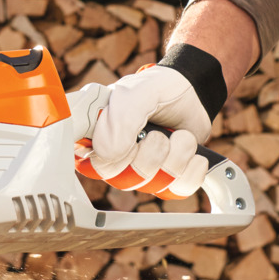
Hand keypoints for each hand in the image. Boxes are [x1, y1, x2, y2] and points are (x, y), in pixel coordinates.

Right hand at [74, 62, 214, 198]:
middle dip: (148, 156)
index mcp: (95, 134)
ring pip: (151, 185)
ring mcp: (139, 170)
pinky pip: (177, 191)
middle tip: (157, 134)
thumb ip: (120, 117)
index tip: (128, 145)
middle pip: (120, 179)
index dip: (104, 158)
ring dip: (174, 157)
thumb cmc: (158, 88)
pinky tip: (194, 154)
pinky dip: (191, 171)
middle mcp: (112, 156)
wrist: (193, 92)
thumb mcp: (136, 93)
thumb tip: (107, 153)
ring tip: (180, 136)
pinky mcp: (166, 180)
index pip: (84, 160)